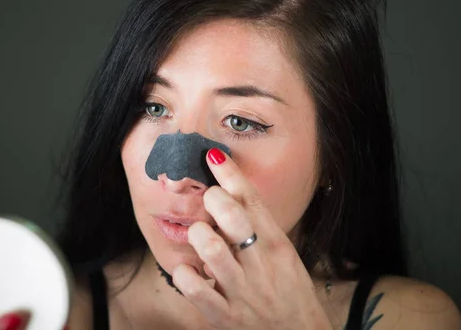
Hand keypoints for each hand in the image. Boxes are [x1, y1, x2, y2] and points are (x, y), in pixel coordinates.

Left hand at [171, 148, 330, 329]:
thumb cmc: (287, 290)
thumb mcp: (282, 255)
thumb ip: (258, 228)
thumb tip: (229, 194)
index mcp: (277, 246)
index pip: (254, 201)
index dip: (231, 175)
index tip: (213, 157)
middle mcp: (260, 266)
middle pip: (233, 217)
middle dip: (214, 200)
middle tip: (209, 201)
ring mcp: (242, 291)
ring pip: (210, 248)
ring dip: (199, 235)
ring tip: (200, 236)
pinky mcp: (224, 316)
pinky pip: (194, 288)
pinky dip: (184, 273)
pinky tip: (189, 269)